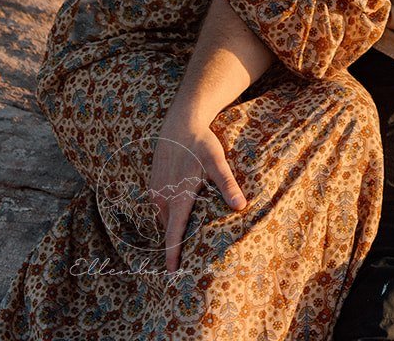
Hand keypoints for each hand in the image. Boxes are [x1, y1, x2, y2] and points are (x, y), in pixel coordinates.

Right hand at [149, 121, 245, 270]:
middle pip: (169, 228)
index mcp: (177, 198)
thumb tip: (240, 206)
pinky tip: (181, 208)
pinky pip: (161, 205)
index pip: (173, 234)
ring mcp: (156, 190)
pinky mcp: (154, 182)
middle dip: (176, 242)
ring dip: (173, 226)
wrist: (182, 120)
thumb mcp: (216, 162)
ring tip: (184, 236)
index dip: (173, 254)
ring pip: (164, 217)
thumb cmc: (201, 142)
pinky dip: (170, 212)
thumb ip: (227, 185)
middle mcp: (162, 198)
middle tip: (187, 256)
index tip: (172, 272)